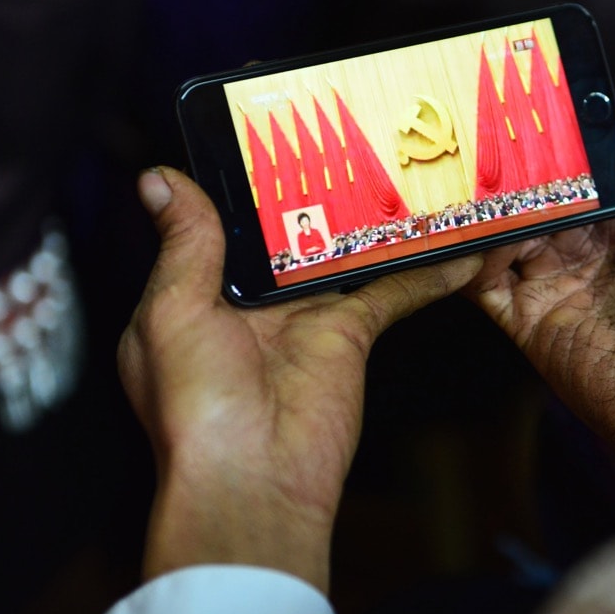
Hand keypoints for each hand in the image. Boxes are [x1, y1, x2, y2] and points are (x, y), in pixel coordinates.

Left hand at [118, 166, 480, 591]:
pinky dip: (425, 273)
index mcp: (197, 297)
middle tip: (349, 137)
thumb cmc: (195, 406)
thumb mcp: (171, 312)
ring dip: (374, 223)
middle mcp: (253, 304)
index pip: (222, 227)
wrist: (254, 476)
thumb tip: (161, 181)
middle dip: (317, 193)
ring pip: (345, 255)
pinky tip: (453, 248)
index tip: (271, 137)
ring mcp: (305, 317)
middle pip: (292, 234)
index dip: (244, 187)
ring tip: (406, 173)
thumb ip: (185, 244)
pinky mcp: (351, 334)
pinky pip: (392, 294)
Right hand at [466, 90, 614, 495]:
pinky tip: (460, 230)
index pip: (583, 169)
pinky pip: (481, 284)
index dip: (558, 139)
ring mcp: (552, 284)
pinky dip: (465, 259)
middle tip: (474, 129)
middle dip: (510, 168)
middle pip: (535, 197)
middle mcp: (586, 249)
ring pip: (501, 233)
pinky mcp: (525, 321)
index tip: (528, 102)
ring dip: (483, 207)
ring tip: (457, 172)